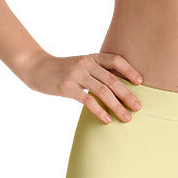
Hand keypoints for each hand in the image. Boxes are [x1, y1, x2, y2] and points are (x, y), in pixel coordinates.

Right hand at [17, 51, 144, 123]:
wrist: (37, 68)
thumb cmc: (62, 70)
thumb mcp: (81, 66)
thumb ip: (96, 73)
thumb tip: (117, 89)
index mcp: (91, 57)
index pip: (115, 60)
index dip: (129, 70)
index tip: (141, 82)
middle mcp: (86, 64)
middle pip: (112, 79)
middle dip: (127, 94)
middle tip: (139, 107)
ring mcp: (76, 75)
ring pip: (102, 91)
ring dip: (117, 106)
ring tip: (127, 118)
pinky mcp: (67, 87)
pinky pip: (87, 100)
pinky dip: (99, 111)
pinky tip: (107, 120)